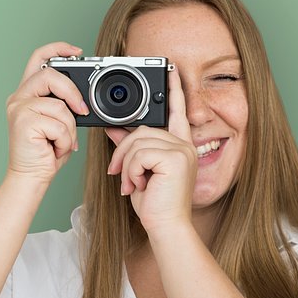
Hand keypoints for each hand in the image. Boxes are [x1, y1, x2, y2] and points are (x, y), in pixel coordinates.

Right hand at [4, 42, 88, 182]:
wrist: (31, 177)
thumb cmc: (46, 153)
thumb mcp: (60, 123)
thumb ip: (66, 105)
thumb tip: (84, 99)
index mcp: (27, 94)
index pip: (38, 59)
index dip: (57, 49)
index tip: (77, 51)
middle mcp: (19, 97)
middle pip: (50, 75)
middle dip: (73, 93)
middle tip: (82, 111)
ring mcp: (18, 108)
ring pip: (60, 106)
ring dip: (69, 129)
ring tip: (60, 142)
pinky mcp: (23, 122)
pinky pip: (58, 124)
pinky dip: (64, 140)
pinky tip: (54, 149)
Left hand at [105, 68, 196, 232]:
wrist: (166, 226)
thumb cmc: (156, 205)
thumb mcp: (138, 172)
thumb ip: (130, 148)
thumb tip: (113, 128)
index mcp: (179, 146)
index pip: (176, 112)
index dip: (174, 91)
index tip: (170, 70)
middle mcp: (184, 145)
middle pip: (142, 130)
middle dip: (123, 152)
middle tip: (118, 175)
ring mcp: (182, 150)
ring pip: (138, 142)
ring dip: (126, 165)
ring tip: (131, 185)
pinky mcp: (175, 158)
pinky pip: (140, 153)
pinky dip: (131, 171)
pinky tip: (138, 186)